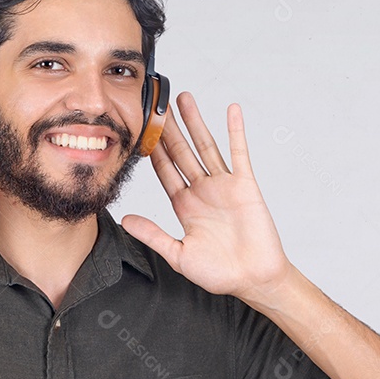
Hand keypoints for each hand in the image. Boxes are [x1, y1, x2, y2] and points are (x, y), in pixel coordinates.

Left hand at [121, 93, 293, 303]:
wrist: (254, 279)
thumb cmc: (219, 273)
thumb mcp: (178, 255)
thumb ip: (153, 235)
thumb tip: (125, 220)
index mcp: (184, 206)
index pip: (164, 171)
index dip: (152, 150)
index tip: (140, 130)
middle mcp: (202, 191)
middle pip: (181, 152)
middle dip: (169, 129)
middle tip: (157, 104)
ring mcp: (223, 186)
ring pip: (206, 146)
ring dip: (196, 122)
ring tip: (184, 98)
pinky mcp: (245, 185)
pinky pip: (239, 153)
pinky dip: (236, 131)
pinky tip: (231, 111)